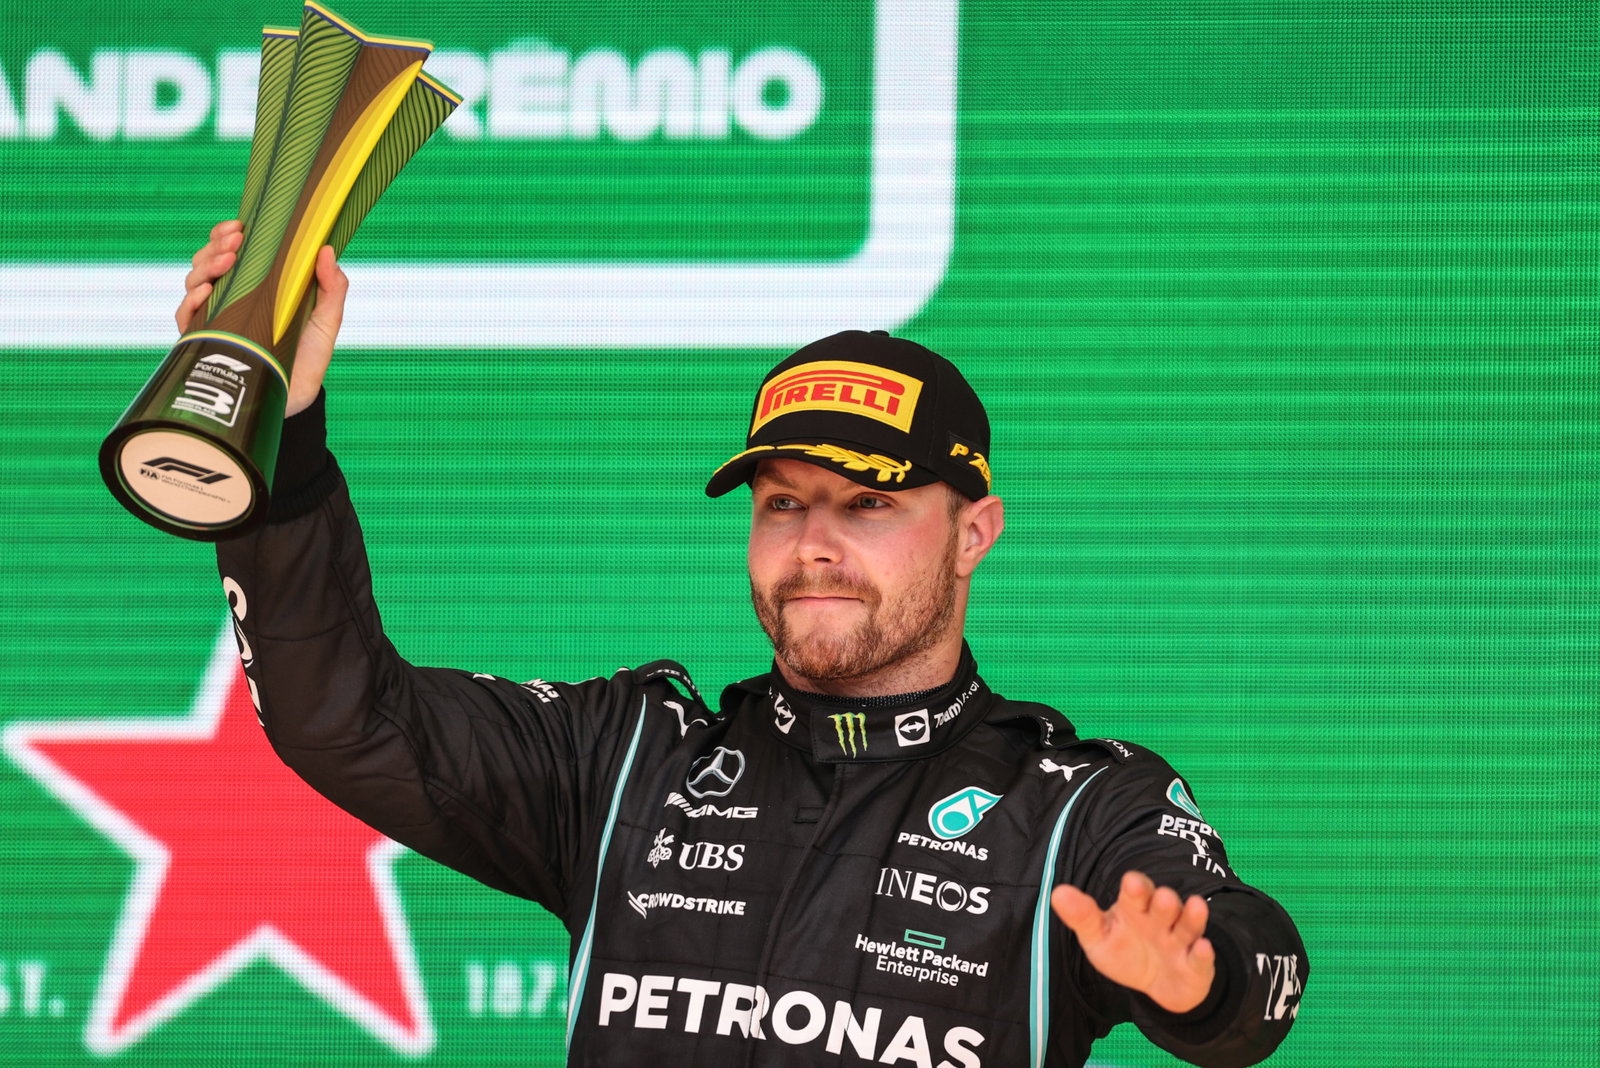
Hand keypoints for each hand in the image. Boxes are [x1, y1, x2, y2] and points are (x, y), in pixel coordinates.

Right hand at [177, 219, 347, 416]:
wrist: (296, 400)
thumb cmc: (309, 358)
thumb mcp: (326, 320)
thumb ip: (331, 287)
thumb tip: (326, 249)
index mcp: (256, 287)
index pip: (232, 252)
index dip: (227, 235)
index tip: (239, 225)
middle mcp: (230, 299)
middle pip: (208, 262)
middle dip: (217, 246)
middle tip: (235, 241)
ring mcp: (215, 320)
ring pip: (194, 283)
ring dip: (205, 267)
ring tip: (226, 262)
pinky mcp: (205, 344)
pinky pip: (187, 318)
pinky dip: (191, 302)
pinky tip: (205, 293)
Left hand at [1052, 871, 1214, 1013]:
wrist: (1157, 984)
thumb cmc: (1125, 950)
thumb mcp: (1098, 936)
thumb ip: (1081, 916)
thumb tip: (1057, 893)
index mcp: (1135, 908)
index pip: (1136, 892)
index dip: (1136, 887)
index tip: (1131, 883)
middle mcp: (1161, 919)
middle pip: (1165, 905)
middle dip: (1164, 901)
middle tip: (1161, 897)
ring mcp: (1181, 940)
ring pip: (1188, 924)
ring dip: (1191, 916)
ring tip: (1193, 905)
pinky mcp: (1197, 965)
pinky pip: (1202, 958)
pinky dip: (1204, 954)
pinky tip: (1203, 947)